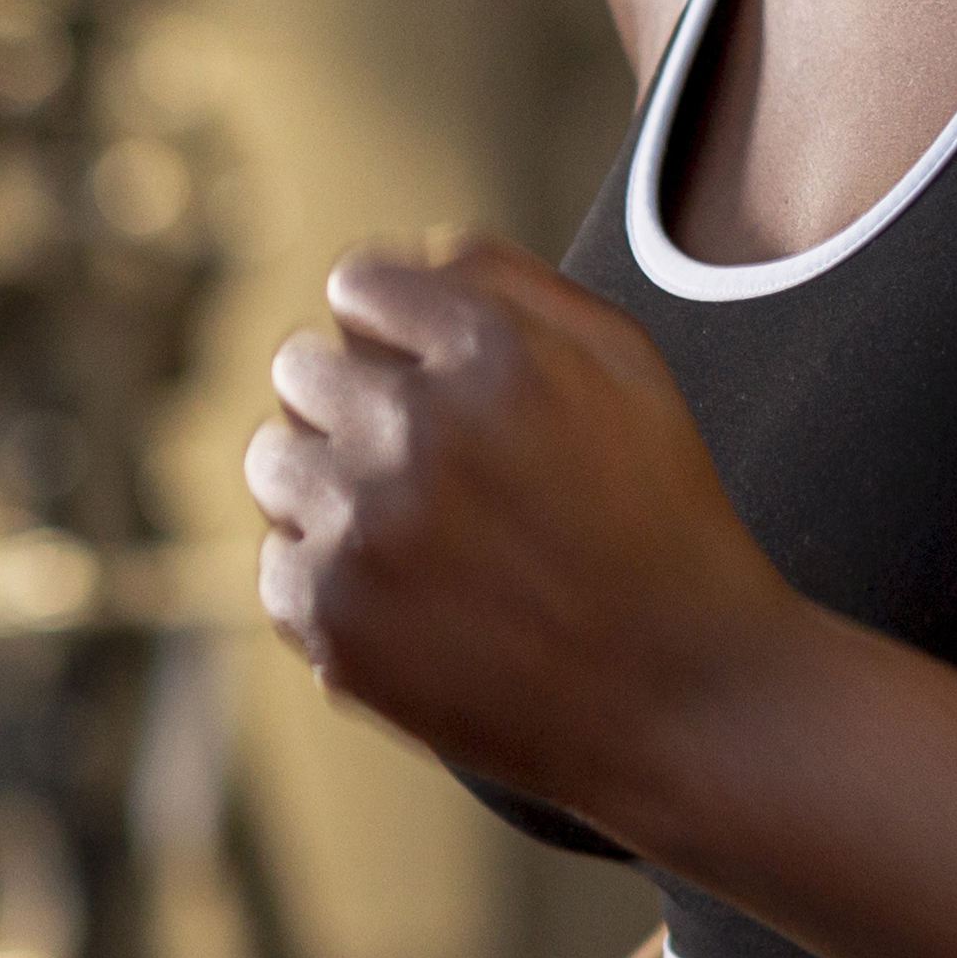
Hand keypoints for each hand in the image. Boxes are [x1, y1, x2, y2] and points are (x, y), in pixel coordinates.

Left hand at [246, 234, 812, 818]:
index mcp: (489, 352)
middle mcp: (414, 429)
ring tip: (412, 533)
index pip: (357, 287)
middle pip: (300, 368)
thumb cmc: (660, 519)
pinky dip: (328, 581)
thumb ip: (509, 281)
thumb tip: (405, 258)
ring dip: (326, 485)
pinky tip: (410, 603)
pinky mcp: (333, 619)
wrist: (685, 699)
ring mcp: (364, 529)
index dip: (392, 332)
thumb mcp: (627, 364)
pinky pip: (275, 564)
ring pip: (271, 461)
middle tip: (423, 465)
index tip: (427, 380)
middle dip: (354, 404)